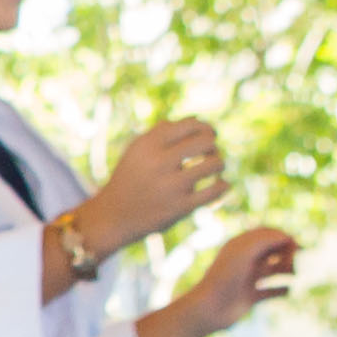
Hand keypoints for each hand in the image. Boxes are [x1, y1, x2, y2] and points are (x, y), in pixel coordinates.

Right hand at [87, 118, 225, 250]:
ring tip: (215, 170)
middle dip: (213, 146)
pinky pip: (215, 190)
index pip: (191, 125)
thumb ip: (162, 133)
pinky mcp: (180, 207)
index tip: (208, 136)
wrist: (113, 217)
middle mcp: (158, 162)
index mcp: (148, 144)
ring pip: (215, 164)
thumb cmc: (130, 179)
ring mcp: (170, 186)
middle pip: (206, 141)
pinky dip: (223, 185)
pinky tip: (220, 185)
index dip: (206, 128)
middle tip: (211, 154)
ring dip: (219, 164)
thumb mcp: (137, 151)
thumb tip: (196, 119)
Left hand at [178, 224, 298, 327]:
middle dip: (288, 253)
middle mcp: (244, 260)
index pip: (268, 234)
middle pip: (273, 250)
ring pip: (274, 270)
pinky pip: (271, 291)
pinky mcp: (250, 297)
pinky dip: (282, 290)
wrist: (209, 309)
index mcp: (240, 246)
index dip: (283, 237)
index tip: (294, 247)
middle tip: (294, 263)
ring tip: (295, 274)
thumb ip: (266, 240)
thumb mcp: (244, 252)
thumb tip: (287, 236)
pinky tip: (289, 291)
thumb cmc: (224, 278)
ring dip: (288, 270)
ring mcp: (247, 279)